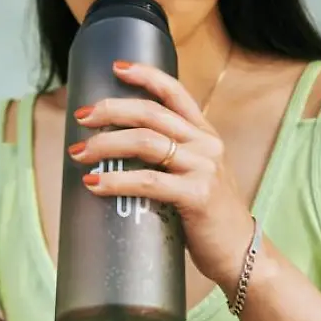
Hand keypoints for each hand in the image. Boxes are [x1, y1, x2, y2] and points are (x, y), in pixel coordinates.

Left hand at [66, 59, 255, 289]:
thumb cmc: (208, 215)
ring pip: (145, 142)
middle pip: (151, 113)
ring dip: (105, 145)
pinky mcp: (198, 195)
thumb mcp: (195, 174)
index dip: (146, 75)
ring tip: (80, 154)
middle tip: (81, 118)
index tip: (116, 67)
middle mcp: (206, 144)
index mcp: (204, 134)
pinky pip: (149, 181)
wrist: (240, 253)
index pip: (175, 92)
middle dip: (110, 111)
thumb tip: (116, 150)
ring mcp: (204, 168)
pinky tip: (94, 184)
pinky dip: (117, 181)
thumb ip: (168, 157)